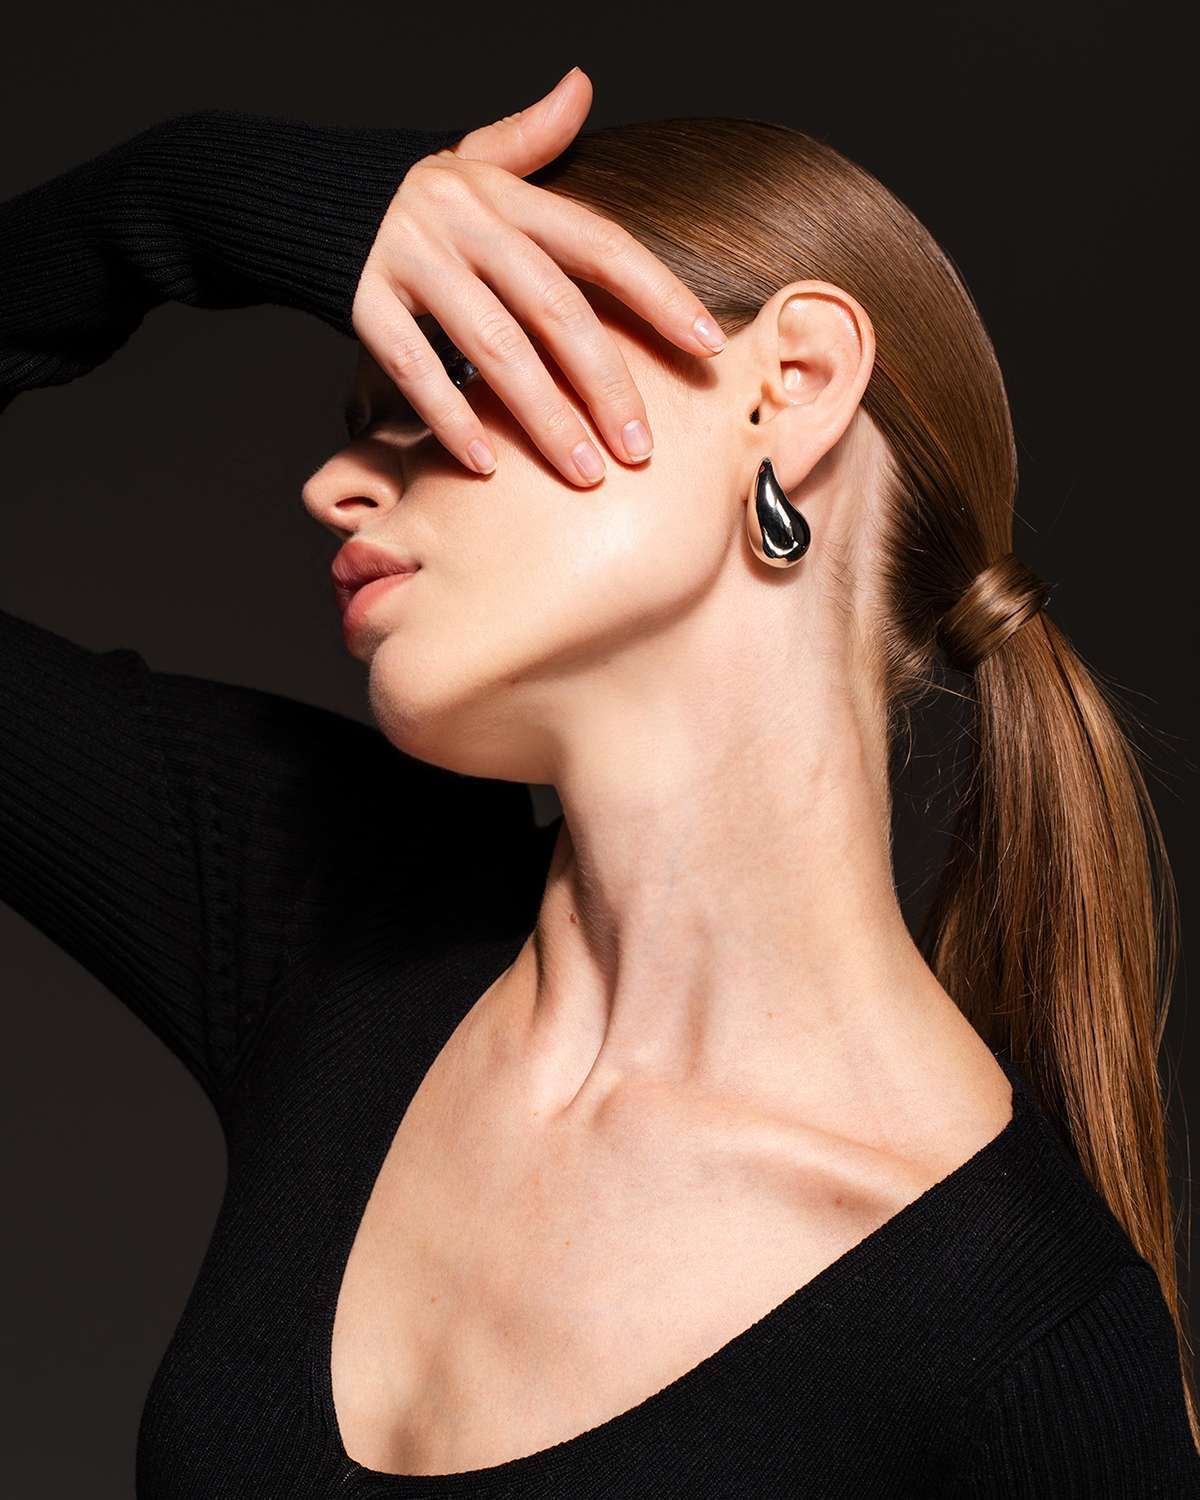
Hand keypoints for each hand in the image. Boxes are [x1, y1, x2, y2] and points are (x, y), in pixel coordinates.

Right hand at [349, 66, 727, 486]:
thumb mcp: (469, 158)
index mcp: (506, 195)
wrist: (298, 195)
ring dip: (545, 417)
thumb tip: (581, 85)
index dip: (659, 293)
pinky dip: (451, 418)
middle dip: (606, 383)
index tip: (707, 346)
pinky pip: (414, 367)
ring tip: (582, 472)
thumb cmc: (406, 192)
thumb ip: (531, 136)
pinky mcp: (363, 300)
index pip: (601, 244)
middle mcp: (466, 222)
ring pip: (494, 347)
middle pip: (555, 308)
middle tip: (641, 449)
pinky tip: (488, 463)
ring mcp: (414, 261)